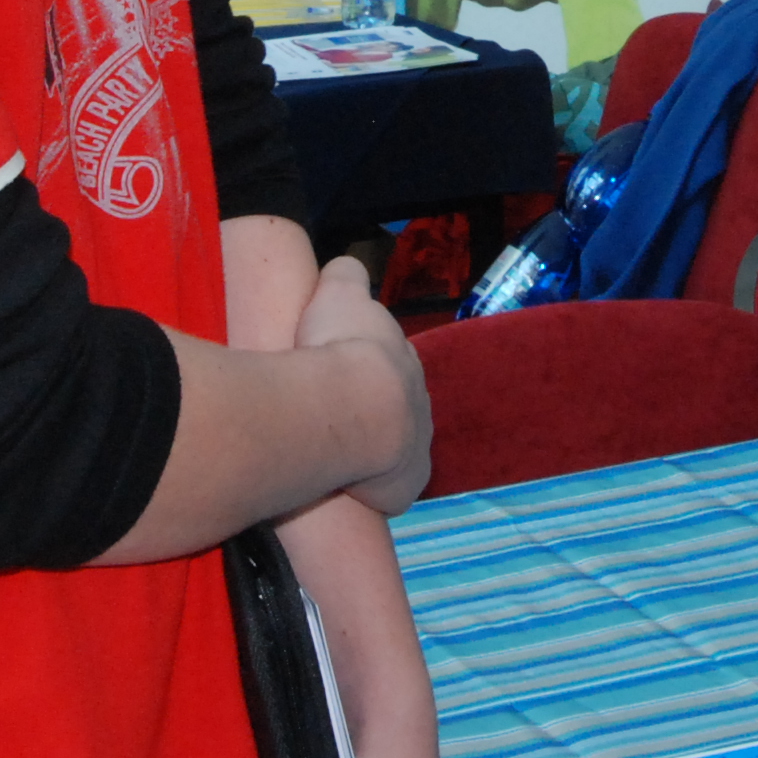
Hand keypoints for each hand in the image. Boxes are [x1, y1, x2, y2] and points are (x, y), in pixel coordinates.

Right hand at [302, 256, 431, 514]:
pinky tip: (349, 489)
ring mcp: (416, 449)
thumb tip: (346, 267)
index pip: (390, 367)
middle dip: (374, 412)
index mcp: (404, 362)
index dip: (367, 370)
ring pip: (398, 451)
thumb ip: (345, 277)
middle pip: (398, 410)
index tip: (343, 373)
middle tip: (337, 415)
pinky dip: (375, 490)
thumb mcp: (340, 294)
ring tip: (340, 454)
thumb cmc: (342, 347)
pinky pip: (391, 491)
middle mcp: (420, 405)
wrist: (351, 405)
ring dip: (375, 452)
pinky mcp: (403, 488)